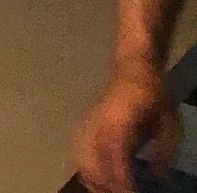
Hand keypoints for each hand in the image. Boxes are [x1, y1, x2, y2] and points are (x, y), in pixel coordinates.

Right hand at [75, 66, 179, 192]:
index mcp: (119, 117)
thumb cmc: (152, 94)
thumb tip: (158, 177)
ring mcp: (88, 121)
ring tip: (108, 190)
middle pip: (90, 158)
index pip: (113, 151)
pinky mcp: (84, 124)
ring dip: (93, 179)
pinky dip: (85, 170)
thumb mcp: (169, 121)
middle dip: (104, 184)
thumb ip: (164, 149)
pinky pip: (78, 152)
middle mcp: (99, 120)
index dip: (119, 176)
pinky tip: (96, 180)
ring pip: (80, 157)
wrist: (133, 67)